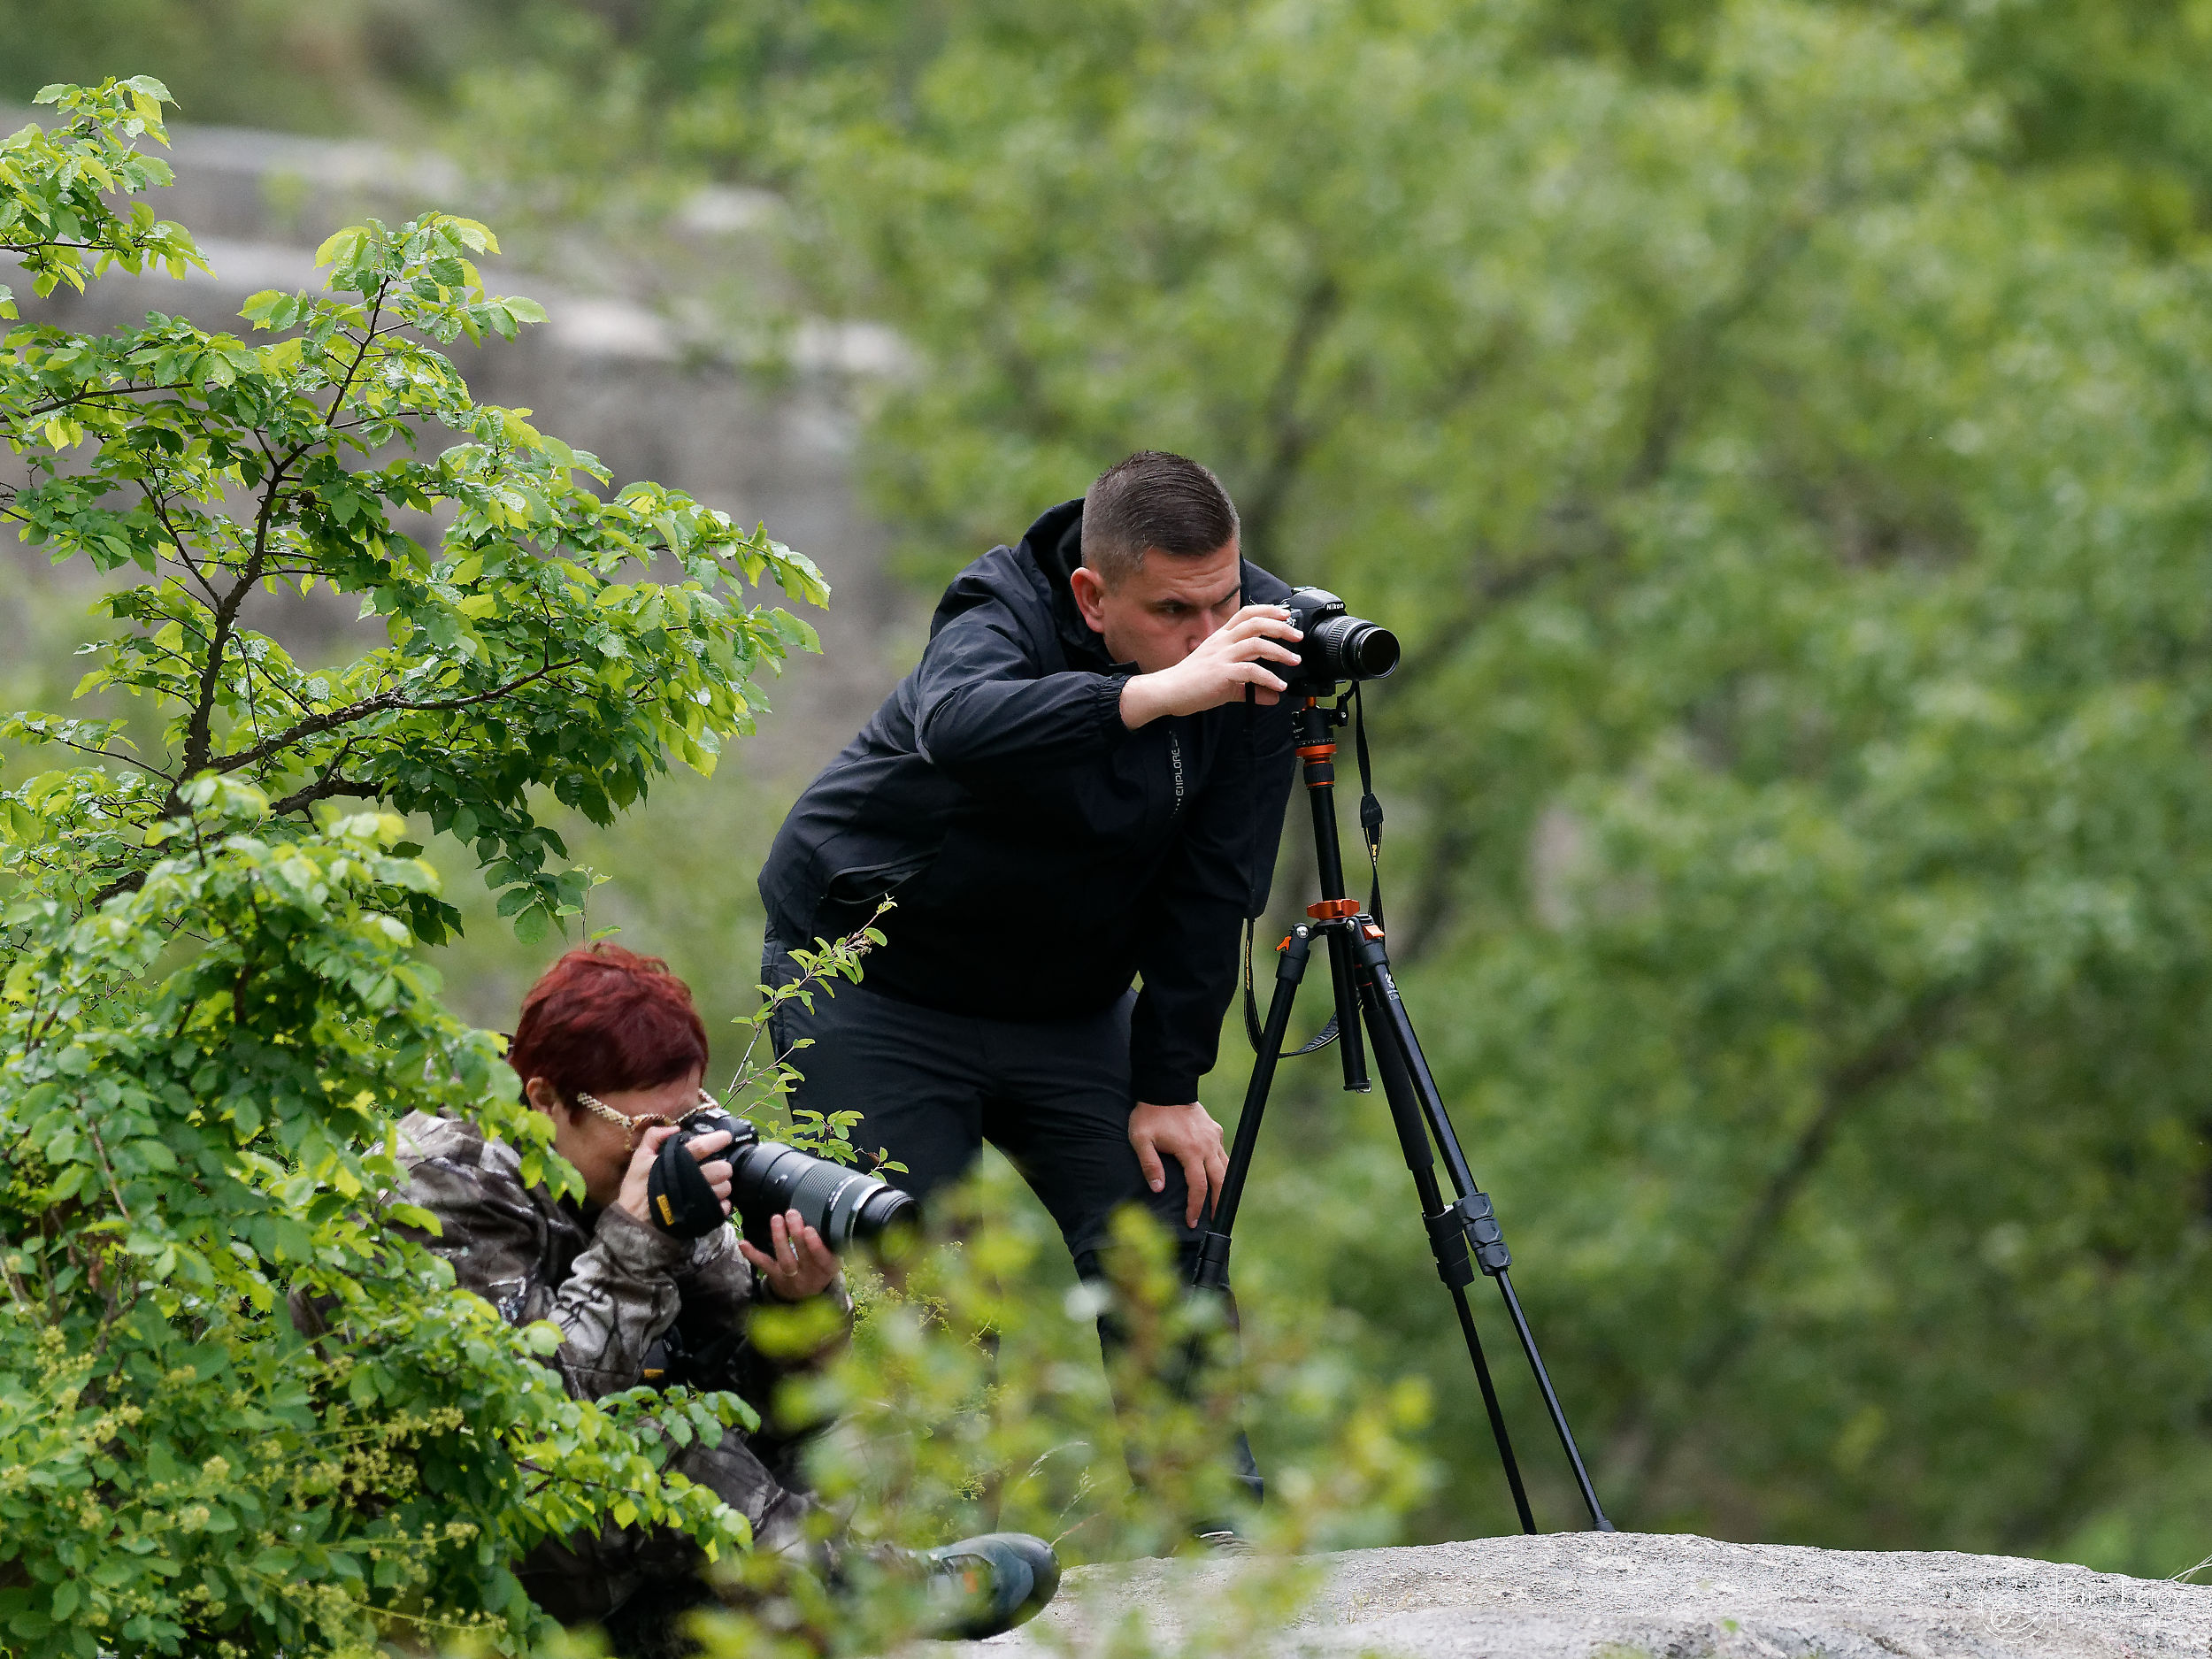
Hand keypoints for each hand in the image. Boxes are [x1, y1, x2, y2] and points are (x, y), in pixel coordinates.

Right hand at [617, 1126, 734, 1223]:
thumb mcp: (639, 1158)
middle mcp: (692, 1181)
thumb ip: (653, 1137)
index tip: (726, 1136)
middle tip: (720, 1165)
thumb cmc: (638, 1189)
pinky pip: (722, 1207)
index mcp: (678, 1163)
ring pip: (724, 1188)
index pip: (702, 1147)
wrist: (635, 1224)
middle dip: (724, 1166)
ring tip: (716, 1184)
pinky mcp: (702, 1217)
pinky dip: (723, 1203)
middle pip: (721, 1169)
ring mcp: (699, 1201)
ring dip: (723, 1184)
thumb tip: (675, 1128)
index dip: (717, 1139)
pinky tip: (715, 1200)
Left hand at [739, 1208, 840, 1300]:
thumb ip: (830, 1241)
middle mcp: (811, 1275)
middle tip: (792, 1214)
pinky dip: (753, 1254)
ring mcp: (792, 1278)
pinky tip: (744, 1243)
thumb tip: (824, 1213)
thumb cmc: (820, 1266)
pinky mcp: (776, 1278)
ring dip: (779, 1238)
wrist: (807, 1295)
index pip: (824, 1258)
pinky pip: (765, 1265)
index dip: (816, 1245)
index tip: (809, 1229)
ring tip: (776, 1218)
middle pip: (804, 1257)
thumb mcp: (831, 1257)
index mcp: (828, 1268)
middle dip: (796, 1234)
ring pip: (785, 1260)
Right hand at [1119, 605, 1301, 727]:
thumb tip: (1272, 696)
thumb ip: (1250, 688)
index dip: (1268, 611)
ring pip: (1256, 644)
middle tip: (1297, 636)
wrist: (1167, 692)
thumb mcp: (1226, 683)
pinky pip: (1250, 672)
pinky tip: (1278, 686)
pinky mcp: (1220, 673)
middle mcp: (1222, 642)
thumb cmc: (1192, 683)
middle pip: (1255, 623)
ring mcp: (1221, 656)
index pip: (1246, 614)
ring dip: (1279, 651)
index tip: (1286, 616)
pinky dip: (1268, 678)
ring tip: (1293, 661)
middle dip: (1280, 627)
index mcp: (1221, 638)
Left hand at [1128, 1101, 1228, 1228]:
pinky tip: (1215, 1177)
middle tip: (1214, 1220)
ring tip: (1219, 1203)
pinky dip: (1221, 1169)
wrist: (1166, 1086)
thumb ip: (1150, 1165)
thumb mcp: (1141, 1139)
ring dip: (1224, 1187)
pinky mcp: (1215, 1131)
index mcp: (1190, 1151)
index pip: (1198, 1187)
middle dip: (1218, 1203)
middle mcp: (1207, 1146)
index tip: (1191, 1222)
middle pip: (1220, 1182)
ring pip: (1226, 1168)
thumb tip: (1158, 1189)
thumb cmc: (1150, 1114)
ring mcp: (1213, 1138)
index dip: (1195, 1207)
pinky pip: (1222, 1154)